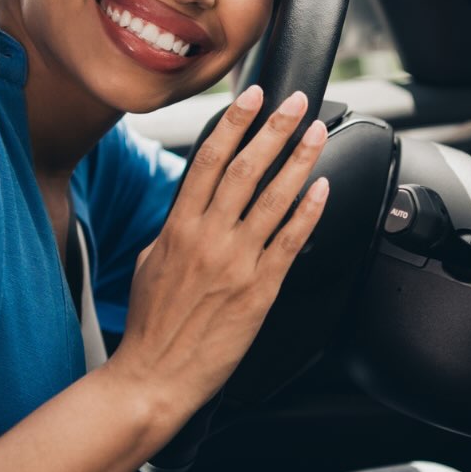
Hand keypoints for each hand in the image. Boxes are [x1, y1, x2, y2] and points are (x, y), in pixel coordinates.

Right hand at [107, 86, 330, 421]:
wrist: (156, 374)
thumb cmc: (151, 323)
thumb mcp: (149, 262)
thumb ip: (175, 230)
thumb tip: (194, 208)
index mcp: (177, 227)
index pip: (209, 160)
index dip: (234, 123)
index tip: (251, 97)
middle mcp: (208, 238)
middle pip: (247, 168)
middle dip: (274, 128)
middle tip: (296, 102)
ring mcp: (237, 262)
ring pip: (275, 197)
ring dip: (299, 159)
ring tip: (315, 133)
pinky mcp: (261, 289)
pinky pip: (291, 240)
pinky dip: (308, 211)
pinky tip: (321, 189)